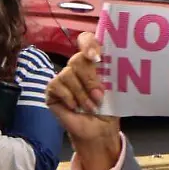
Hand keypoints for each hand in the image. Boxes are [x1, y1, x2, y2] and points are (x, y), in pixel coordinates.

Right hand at [46, 33, 121, 169]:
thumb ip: (112, 74)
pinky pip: (56, 85)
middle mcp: (77, 66)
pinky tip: (75, 107)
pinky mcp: (52, 89)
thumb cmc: (109, 107)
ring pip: (68, 74)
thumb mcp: (114, 89)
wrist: (99, 129)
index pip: (87, 40)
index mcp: (94, 61)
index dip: (88, 44)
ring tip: (91, 107)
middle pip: (77, 59)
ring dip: (81, 94)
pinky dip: (69, 98)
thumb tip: (116, 64)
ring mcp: (64, 76)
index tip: (95, 58)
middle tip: (99, 96)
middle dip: (89, 80)